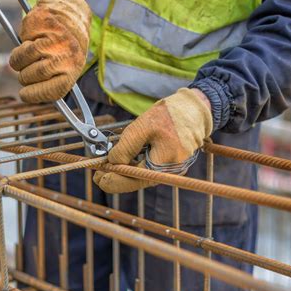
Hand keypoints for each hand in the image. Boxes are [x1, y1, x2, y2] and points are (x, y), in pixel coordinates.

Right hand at [9, 0, 90, 103]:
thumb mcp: (65, 69)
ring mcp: (56, 36)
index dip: (33, 95)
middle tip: (24, 72)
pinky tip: (32, 37)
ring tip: (23, 57)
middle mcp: (67, 54)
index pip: (52, 91)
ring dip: (18, 59)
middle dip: (24, 76)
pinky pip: (23, 36)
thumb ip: (49, 83)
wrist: (72, 17)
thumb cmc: (65, 50)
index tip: (23, 94)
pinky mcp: (44, 21)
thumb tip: (27, 95)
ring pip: (25, 55)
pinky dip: (23, 39)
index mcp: (73, 70)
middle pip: (34, 74)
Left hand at [93, 88, 212, 192]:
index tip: (96, 175)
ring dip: (124, 170)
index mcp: (161, 167)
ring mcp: (169, 170)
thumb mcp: (143, 127)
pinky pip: (147, 168)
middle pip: (134, 181)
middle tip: (98, 170)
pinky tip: (125, 158)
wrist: (195, 108)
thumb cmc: (171, 115)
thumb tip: (111, 163)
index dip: (110, 180)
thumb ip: (125, 147)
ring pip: (140, 175)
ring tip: (109, 162)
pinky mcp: (169, 163)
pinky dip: (134, 164)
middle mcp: (167, 173)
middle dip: (115, 176)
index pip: (130, 181)